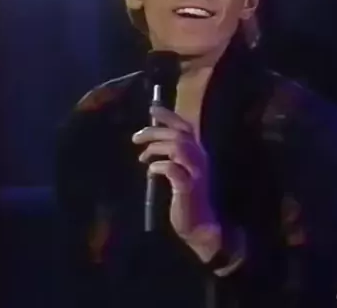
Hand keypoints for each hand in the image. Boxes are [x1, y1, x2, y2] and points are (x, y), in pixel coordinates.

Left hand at [133, 106, 220, 259]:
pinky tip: (151, 172)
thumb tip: (152, 141)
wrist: (201, 227)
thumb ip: (173, 157)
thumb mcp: (182, 172)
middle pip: (178, 135)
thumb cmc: (188, 200)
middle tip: (136, 138)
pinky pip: (172, 169)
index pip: (185, 127)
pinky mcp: (188, 187)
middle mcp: (200, 159)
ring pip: (178, 147)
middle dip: (154, 132)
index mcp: (198, 154)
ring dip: (156, 148)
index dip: (169, 116)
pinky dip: (158, 166)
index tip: (152, 109)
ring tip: (143, 157)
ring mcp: (196, 173)